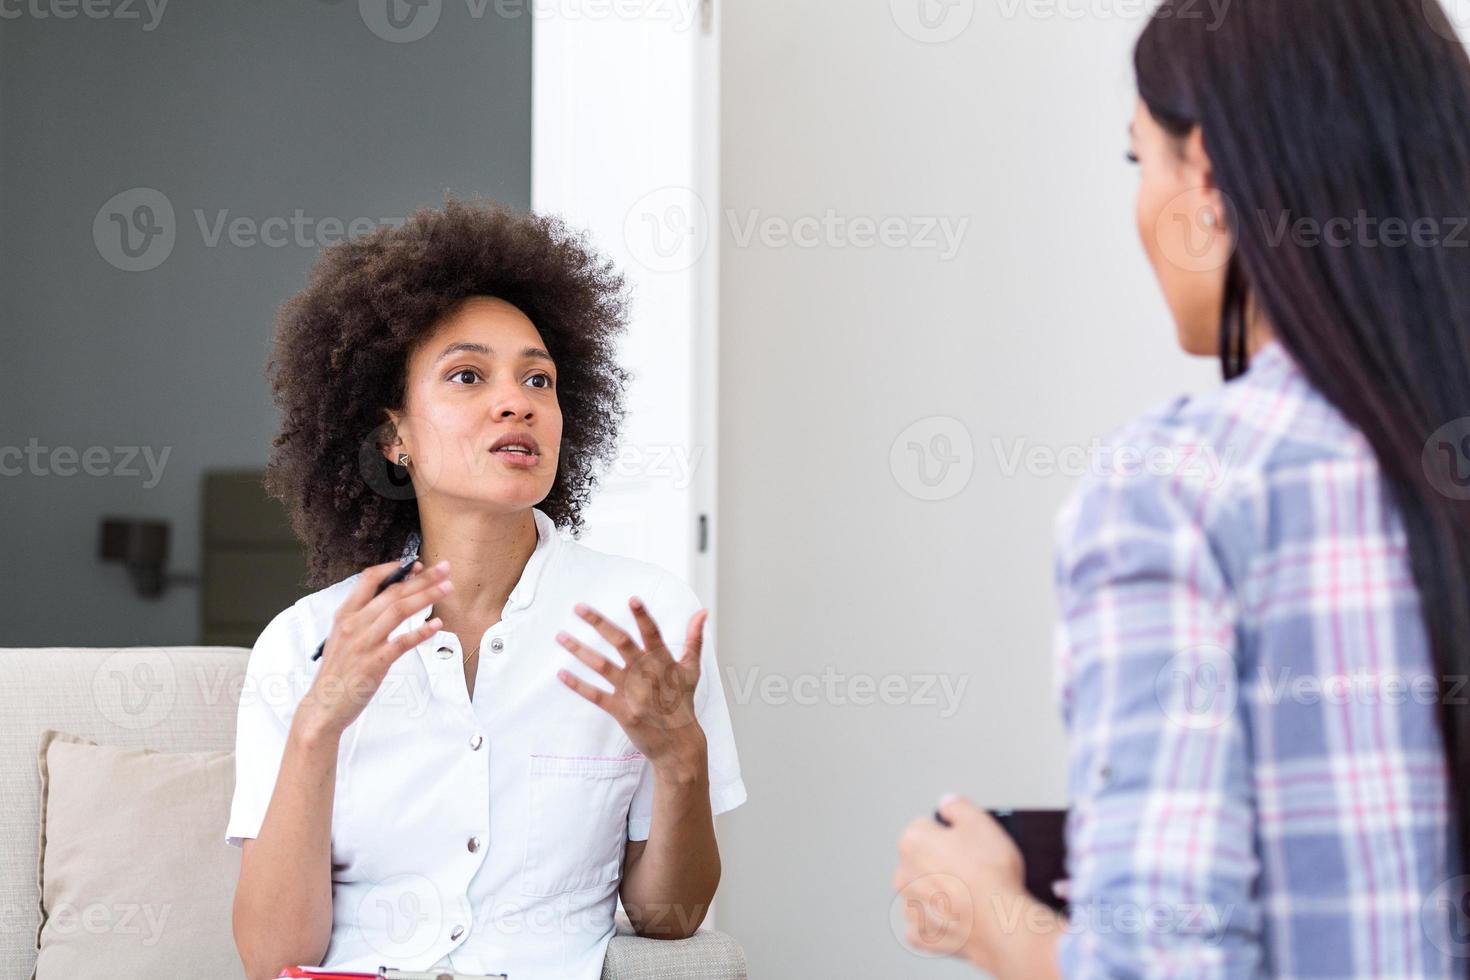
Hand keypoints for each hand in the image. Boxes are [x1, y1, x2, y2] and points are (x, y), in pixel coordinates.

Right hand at [298, 559, 451, 738]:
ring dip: (426, 596)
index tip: (416, 565)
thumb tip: (390, 599)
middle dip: (422, 578)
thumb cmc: (337, 672)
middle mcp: (353, 624)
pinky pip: (401, 642)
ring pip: (399, 611)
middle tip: (444, 569)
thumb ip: (363, 617)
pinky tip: (436, 625)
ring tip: (447, 588)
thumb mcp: (343, 637)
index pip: (369, 579)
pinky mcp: (374, 663)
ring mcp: (363, 643)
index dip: (394, 569)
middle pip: (392, 592)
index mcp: (345, 615)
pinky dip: (420, 632)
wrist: (323, 706)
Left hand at [555, 598, 707, 770]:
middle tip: (579, 608)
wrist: (678, 744)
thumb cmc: (683, 703)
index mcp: (664, 662)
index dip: (643, 617)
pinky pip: (595, 695)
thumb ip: (694, 639)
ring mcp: (633, 693)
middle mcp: (647, 675)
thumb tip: (702, 612)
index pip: (653, 634)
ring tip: (561, 636)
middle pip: (621, 643)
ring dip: (579, 650)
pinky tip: (561, 673)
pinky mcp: (622, 711)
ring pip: (602, 666)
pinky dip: (578, 685)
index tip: (632, 600)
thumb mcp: (691, 669)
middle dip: (599, 623)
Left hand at [892, 796, 1060, 977]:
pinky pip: (926, 924)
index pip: (926, 826)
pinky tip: (957, 917)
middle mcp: (904, 874)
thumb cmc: (990, 873)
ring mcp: (913, 906)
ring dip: (939, 891)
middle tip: (972, 867)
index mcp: (912, 842)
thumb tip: (946, 803)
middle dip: (941, 861)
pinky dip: (939, 922)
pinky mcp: (925, 934)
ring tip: (970, 893)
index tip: (966, 841)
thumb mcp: (980, 821)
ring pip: (923, 891)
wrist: (1001, 921)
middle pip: (922, 859)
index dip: (950, 832)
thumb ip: (957, 806)